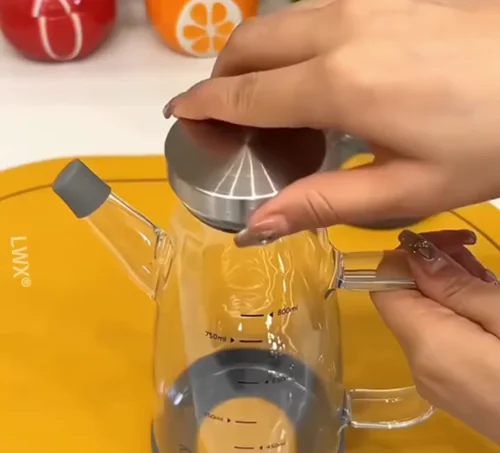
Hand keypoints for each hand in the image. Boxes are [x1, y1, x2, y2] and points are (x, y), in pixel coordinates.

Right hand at [164, 0, 499, 243]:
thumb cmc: (487, 141)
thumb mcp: (402, 190)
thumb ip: (321, 203)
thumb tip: (256, 227)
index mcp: (337, 85)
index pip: (243, 94)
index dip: (202, 106)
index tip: (178, 115)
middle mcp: (338, 30)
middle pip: (247, 45)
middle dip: (219, 80)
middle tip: (220, 121)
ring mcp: (362, 4)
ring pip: (276, 23)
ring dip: (252, 62)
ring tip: (264, 108)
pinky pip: (310, 15)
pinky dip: (287, 47)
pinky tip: (310, 81)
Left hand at [372, 229, 499, 443]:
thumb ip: (455, 285)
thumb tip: (410, 253)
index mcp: (425, 343)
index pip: (384, 287)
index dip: (405, 258)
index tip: (441, 241)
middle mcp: (420, 364)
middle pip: (406, 301)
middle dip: (432, 269)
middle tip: (471, 248)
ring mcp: (436, 382)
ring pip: (426, 320)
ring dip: (449, 291)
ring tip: (487, 278)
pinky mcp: (455, 391)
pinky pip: (442, 341)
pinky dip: (458, 317)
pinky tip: (487, 308)